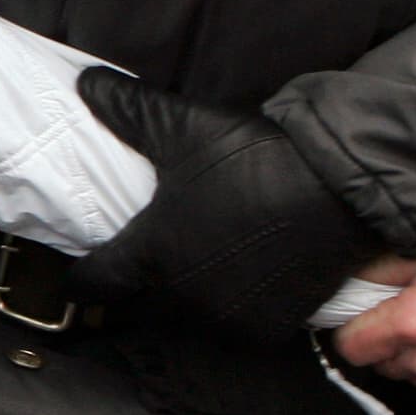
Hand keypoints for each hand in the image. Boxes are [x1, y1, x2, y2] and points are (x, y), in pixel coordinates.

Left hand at [68, 68, 373, 339]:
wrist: (339, 195)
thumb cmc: (253, 162)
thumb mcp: (182, 128)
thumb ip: (128, 111)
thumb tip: (87, 84)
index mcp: (150, 257)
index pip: (94, 284)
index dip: (80, 277)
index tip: (75, 273)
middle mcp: (182, 299)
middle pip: (137, 304)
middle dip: (131, 287)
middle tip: (135, 261)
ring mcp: (227, 320)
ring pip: (184, 320)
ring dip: (178, 300)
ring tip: (184, 270)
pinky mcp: (267, 329)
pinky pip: (230, 328)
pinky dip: (223, 311)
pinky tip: (228, 283)